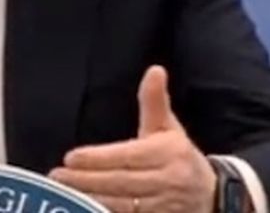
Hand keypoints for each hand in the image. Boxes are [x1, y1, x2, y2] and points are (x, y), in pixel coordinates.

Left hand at [49, 66, 215, 212]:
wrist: (212, 197)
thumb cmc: (180, 157)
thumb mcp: (168, 128)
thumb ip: (154, 101)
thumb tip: (155, 70)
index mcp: (168, 154)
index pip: (127, 157)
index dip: (97, 159)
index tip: (70, 158)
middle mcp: (167, 181)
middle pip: (120, 183)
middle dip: (86, 180)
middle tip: (57, 176)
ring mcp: (163, 207)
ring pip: (122, 205)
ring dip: (90, 200)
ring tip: (63, 193)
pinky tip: (81, 208)